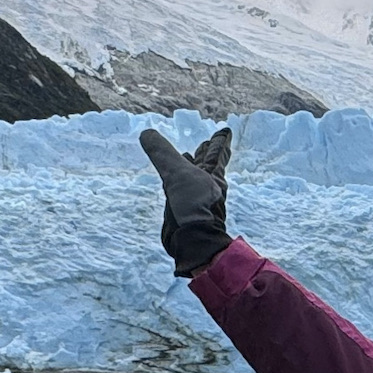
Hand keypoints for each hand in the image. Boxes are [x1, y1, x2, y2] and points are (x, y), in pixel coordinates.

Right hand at [139, 127, 233, 276]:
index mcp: (212, 175)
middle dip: (207, 153)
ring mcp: (196, 198)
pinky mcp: (184, 209)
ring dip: (191, 167)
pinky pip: (181, 190)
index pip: (217, 153)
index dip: (220, 141)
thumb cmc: (193, 206)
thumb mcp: (177, 173)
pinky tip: (172, 183)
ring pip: (194, 177)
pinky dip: (178, 182)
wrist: (193, 240)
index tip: (225, 131)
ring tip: (187, 156)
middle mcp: (207, 186)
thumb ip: (162, 153)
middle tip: (207, 143)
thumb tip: (147, 133)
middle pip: (207, 164)